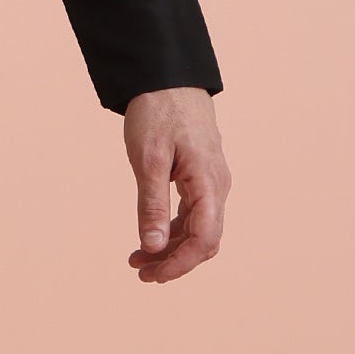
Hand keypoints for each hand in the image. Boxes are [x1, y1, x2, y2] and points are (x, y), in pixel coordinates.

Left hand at [123, 87, 228, 283]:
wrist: (168, 78)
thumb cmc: (158, 113)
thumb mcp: (148, 159)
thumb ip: (151, 204)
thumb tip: (153, 247)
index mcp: (209, 182)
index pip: (205, 238)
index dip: (181, 263)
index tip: (154, 275)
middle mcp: (217, 186)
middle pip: (204, 239)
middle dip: (174, 261)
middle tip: (139, 272)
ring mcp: (211, 182)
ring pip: (198, 229)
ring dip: (172, 249)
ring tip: (137, 260)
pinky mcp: (200, 178)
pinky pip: (193, 214)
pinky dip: (172, 230)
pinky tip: (150, 239)